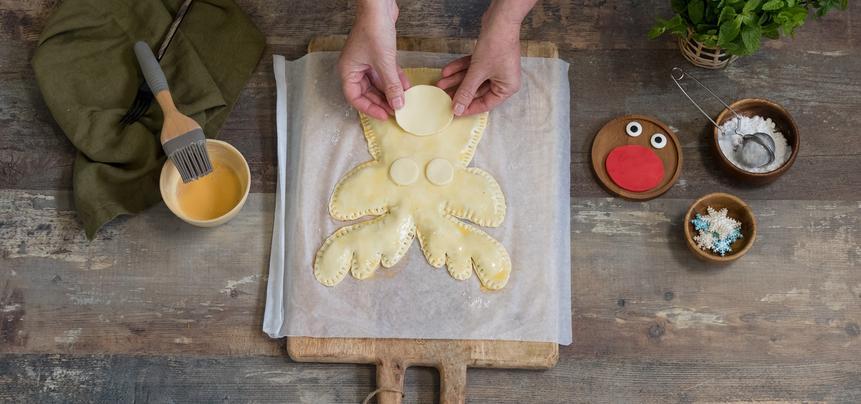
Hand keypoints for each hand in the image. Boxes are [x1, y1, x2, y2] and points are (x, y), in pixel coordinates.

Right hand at [338, 0, 409, 119]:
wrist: (379, 6)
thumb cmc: (374, 30)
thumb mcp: (385, 62)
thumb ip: (391, 86)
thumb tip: (397, 105)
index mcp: (348, 70)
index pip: (355, 97)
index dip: (369, 108)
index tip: (384, 115)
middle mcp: (354, 67)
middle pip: (367, 92)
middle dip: (382, 101)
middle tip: (397, 110)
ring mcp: (365, 61)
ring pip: (377, 83)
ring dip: (390, 91)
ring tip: (404, 100)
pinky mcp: (376, 54)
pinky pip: (384, 73)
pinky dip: (394, 79)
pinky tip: (406, 86)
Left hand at [437, 1, 532, 115]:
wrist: (499, 21)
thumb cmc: (496, 46)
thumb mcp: (478, 72)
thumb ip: (466, 91)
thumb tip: (458, 109)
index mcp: (507, 88)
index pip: (486, 104)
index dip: (468, 108)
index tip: (454, 111)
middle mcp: (503, 80)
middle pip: (477, 91)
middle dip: (459, 91)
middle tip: (443, 96)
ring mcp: (496, 69)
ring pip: (473, 79)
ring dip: (456, 80)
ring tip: (441, 82)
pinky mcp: (489, 59)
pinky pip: (473, 68)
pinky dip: (460, 68)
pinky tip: (447, 70)